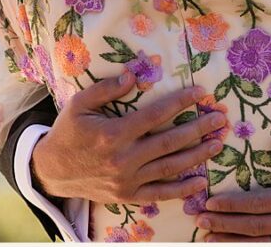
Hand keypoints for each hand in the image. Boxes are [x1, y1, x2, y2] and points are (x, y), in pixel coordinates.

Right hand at [31, 71, 226, 203]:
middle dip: (199, 129)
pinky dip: (182, 190)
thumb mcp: (78, 105)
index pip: (155, 115)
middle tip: (220, 119)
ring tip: (218, 143)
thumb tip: (133, 75)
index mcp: (113, 134)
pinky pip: (159, 194)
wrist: (50, 172)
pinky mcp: (127, 196)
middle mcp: (123, 158)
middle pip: (170, 142)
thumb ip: (105, 89)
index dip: (180, 102)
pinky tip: (201, 181)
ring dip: (197, 155)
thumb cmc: (67, 133)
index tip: (200, 93)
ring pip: (170, 167)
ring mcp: (126, 180)